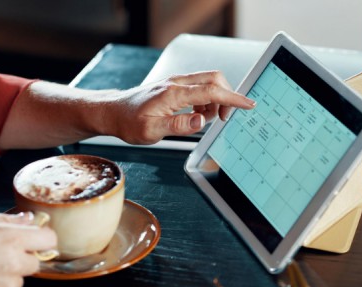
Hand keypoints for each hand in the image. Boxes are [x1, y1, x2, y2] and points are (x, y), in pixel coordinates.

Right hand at [0, 211, 56, 286]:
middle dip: (21, 261)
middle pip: (35, 264)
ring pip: (18, 283)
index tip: (35, 242)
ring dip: (5, 279)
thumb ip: (5, 220)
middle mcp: (14, 264)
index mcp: (12, 239)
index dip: (42, 240)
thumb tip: (28, 219)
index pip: (49, 239)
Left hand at [106, 70, 256, 143]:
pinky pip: (200, 88)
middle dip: (227, 97)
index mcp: (173, 93)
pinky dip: (206, 101)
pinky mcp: (176, 86)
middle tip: (223, 118)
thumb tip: (201, 121)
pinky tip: (196, 116)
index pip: (211, 91)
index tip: (248, 104)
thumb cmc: (129, 122)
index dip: (233, 98)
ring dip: (215, 102)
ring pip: (209, 83)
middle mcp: (177, 83)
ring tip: (204, 120)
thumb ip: (178, 125)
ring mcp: (176, 83)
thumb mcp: (151, 131)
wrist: (114, 112)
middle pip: (215, 79)